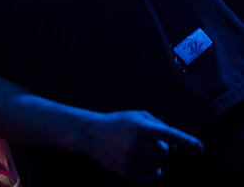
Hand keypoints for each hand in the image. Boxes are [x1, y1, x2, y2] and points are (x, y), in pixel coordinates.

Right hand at [76, 110, 202, 182]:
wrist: (92, 133)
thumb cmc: (119, 121)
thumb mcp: (138, 115)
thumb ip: (158, 125)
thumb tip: (175, 143)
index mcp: (141, 128)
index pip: (170, 135)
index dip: (186, 141)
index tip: (200, 147)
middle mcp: (137, 145)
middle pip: (164, 151)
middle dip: (159, 146)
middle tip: (146, 140)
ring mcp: (131, 160)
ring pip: (158, 165)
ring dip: (154, 158)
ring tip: (139, 149)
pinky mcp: (126, 172)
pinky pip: (151, 177)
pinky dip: (152, 171)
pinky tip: (142, 162)